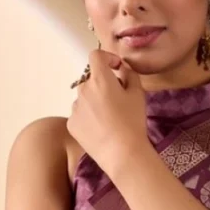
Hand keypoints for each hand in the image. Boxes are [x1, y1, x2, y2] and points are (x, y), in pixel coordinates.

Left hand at [67, 49, 149, 179]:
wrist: (122, 153)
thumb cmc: (133, 122)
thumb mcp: (138, 94)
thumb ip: (129, 75)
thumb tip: (122, 69)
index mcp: (100, 79)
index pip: (96, 56)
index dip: (107, 58)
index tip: (116, 68)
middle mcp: (83, 90)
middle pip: (91, 80)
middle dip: (103, 85)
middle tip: (118, 100)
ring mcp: (75, 108)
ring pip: (85, 98)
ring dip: (95, 102)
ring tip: (110, 119)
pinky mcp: (71, 124)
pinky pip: (80, 114)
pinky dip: (89, 117)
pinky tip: (101, 129)